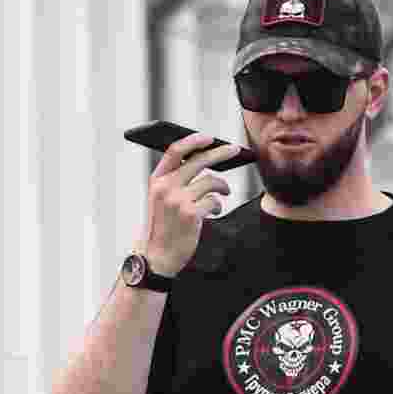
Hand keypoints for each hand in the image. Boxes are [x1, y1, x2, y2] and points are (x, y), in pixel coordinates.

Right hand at [138, 134, 237, 276]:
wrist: (158, 256)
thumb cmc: (164, 226)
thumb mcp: (161, 198)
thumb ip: (175, 180)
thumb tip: (202, 160)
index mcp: (157, 180)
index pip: (175, 151)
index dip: (194, 141)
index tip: (209, 138)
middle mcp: (166, 187)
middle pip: (199, 161)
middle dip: (221, 153)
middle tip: (235, 149)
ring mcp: (178, 200)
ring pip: (211, 181)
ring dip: (222, 187)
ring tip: (224, 192)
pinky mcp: (191, 214)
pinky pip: (214, 201)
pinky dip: (218, 206)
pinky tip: (213, 212)